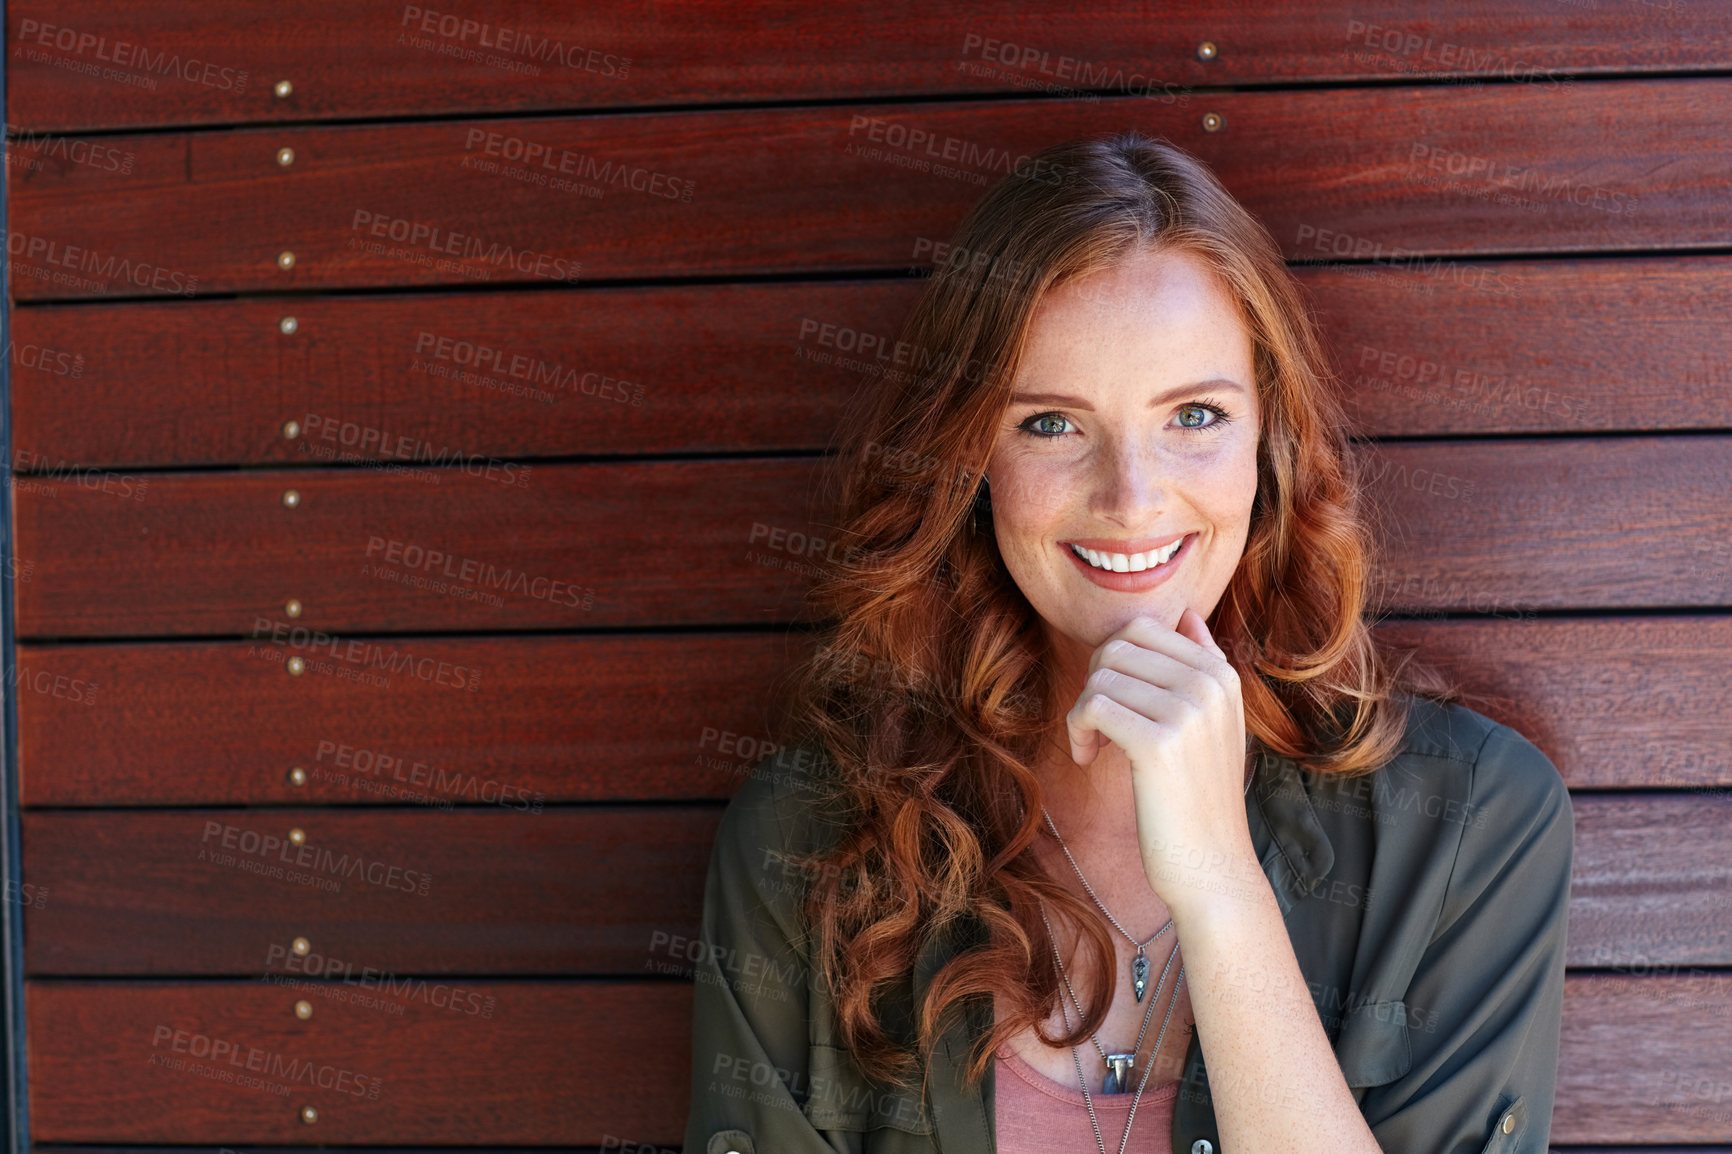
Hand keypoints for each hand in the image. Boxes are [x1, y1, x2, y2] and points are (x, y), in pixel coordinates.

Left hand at [1065, 608, 1261, 922]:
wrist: (1211, 867)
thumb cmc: (1198, 798)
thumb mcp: (1213, 724)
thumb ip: (1201, 664)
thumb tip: (1185, 612)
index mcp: (1222, 675)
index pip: (1143, 628)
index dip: (1114, 665)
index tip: (1116, 706)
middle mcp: (1210, 685)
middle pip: (1116, 646)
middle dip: (1095, 683)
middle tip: (1099, 726)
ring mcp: (1188, 712)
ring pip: (1100, 676)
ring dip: (1083, 712)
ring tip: (1096, 747)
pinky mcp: (1159, 743)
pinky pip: (1092, 706)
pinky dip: (1077, 731)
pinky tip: (1089, 759)